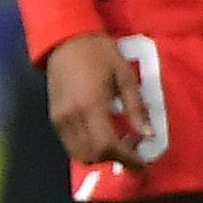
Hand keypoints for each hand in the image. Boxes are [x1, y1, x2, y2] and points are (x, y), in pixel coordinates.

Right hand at [39, 32, 144, 166]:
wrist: (65, 39)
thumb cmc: (100, 53)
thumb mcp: (125, 75)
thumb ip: (136, 107)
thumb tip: (148, 134)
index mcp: (91, 106)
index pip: (108, 146)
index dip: (127, 159)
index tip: (143, 163)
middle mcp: (71, 117)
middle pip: (92, 155)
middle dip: (114, 159)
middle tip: (133, 150)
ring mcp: (59, 119)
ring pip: (79, 153)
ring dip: (100, 155)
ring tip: (118, 142)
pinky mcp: (54, 118)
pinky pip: (71, 143)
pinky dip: (88, 147)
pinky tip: (102, 134)